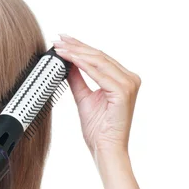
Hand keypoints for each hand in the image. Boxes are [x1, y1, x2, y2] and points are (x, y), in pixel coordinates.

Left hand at [52, 34, 140, 165]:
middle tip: (59, 39)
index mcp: (123, 80)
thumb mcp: (84, 99)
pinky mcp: (123, 91)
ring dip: (77, 52)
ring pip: (98, 61)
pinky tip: (69, 58)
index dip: (80, 48)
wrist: (106, 149)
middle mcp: (130, 78)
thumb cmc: (98, 130)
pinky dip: (82, 64)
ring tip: (60, 47)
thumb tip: (67, 65)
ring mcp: (128, 84)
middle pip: (99, 56)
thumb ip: (78, 81)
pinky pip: (99, 73)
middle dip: (77, 46)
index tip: (63, 41)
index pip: (99, 58)